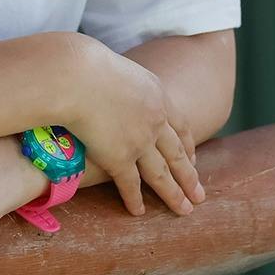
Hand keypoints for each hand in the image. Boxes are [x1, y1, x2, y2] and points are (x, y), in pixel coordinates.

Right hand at [68, 38, 204, 216]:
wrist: (74, 75)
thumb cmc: (82, 63)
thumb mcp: (113, 66)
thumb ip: (119, 81)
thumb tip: (105, 81)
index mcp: (156, 95)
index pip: (180, 125)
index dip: (188, 145)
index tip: (193, 158)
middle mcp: (155, 121)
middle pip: (177, 154)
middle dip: (189, 176)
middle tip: (199, 195)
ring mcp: (140, 141)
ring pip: (161, 174)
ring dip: (173, 194)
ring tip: (183, 210)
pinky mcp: (119, 158)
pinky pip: (130, 184)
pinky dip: (134, 199)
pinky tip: (138, 211)